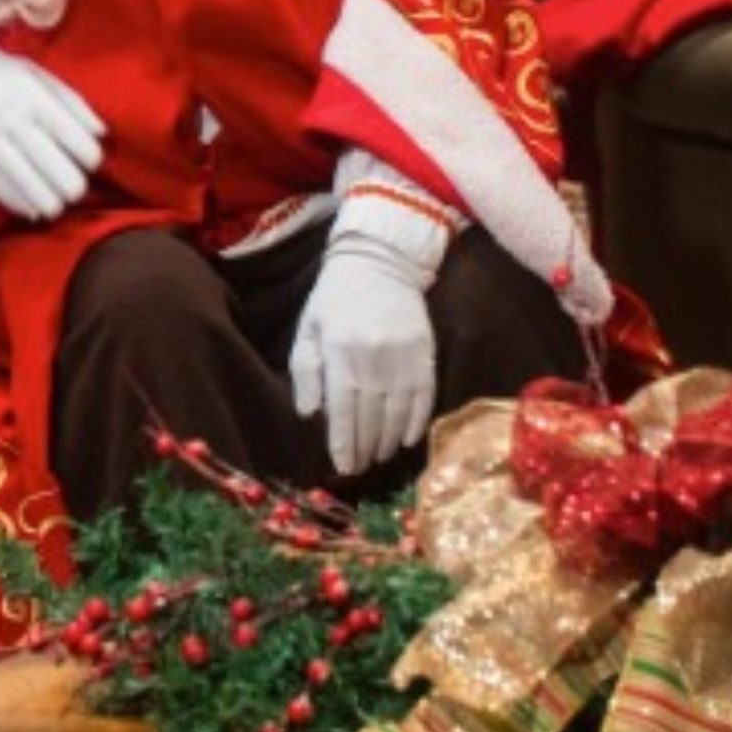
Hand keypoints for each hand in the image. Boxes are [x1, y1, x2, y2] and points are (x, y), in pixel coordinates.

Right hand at [0, 39, 104, 220]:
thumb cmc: (5, 77)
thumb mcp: (40, 75)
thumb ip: (73, 102)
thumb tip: (101, 133)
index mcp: (32, 96)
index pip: (72, 136)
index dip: (90, 156)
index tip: (92, 162)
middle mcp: (11, 119)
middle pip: (52, 164)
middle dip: (72, 185)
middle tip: (77, 187)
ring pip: (26, 181)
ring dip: (48, 201)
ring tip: (58, 204)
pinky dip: (20, 203)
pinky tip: (34, 208)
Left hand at [288, 233, 436, 477]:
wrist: (379, 263)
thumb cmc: (334, 300)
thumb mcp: (308, 329)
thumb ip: (306, 371)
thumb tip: (309, 414)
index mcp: (339, 350)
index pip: (341, 408)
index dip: (342, 442)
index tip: (341, 466)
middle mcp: (373, 356)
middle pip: (370, 416)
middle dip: (363, 448)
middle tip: (357, 468)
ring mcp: (403, 356)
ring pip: (397, 412)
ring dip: (387, 442)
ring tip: (377, 458)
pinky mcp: (425, 354)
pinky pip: (423, 399)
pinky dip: (415, 424)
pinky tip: (405, 440)